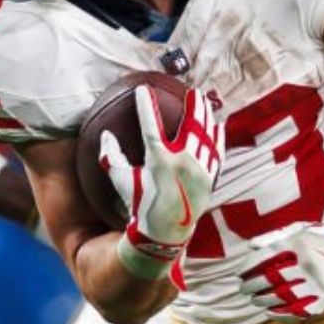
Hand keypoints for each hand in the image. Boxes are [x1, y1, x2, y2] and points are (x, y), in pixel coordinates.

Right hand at [102, 86, 223, 277]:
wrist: (165, 234)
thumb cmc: (141, 207)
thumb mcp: (123, 183)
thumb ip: (112, 159)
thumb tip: (104, 136)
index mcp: (159, 161)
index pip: (150, 126)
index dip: (145, 106)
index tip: (143, 89)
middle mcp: (182, 163)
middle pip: (191, 125)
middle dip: (193, 106)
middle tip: (191, 91)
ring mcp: (199, 170)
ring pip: (206, 136)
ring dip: (206, 117)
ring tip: (205, 103)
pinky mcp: (209, 179)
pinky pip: (216, 153)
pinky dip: (217, 138)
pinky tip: (218, 127)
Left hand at [237, 219, 323, 318]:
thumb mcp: (301, 230)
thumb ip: (275, 237)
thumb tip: (251, 246)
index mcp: (299, 244)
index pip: (266, 258)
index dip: (249, 267)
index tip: (240, 274)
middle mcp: (307, 263)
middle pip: (272, 279)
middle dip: (253, 286)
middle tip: (243, 289)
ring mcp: (317, 283)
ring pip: (283, 296)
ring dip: (264, 300)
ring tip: (254, 300)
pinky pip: (299, 310)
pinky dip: (282, 314)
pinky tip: (270, 313)